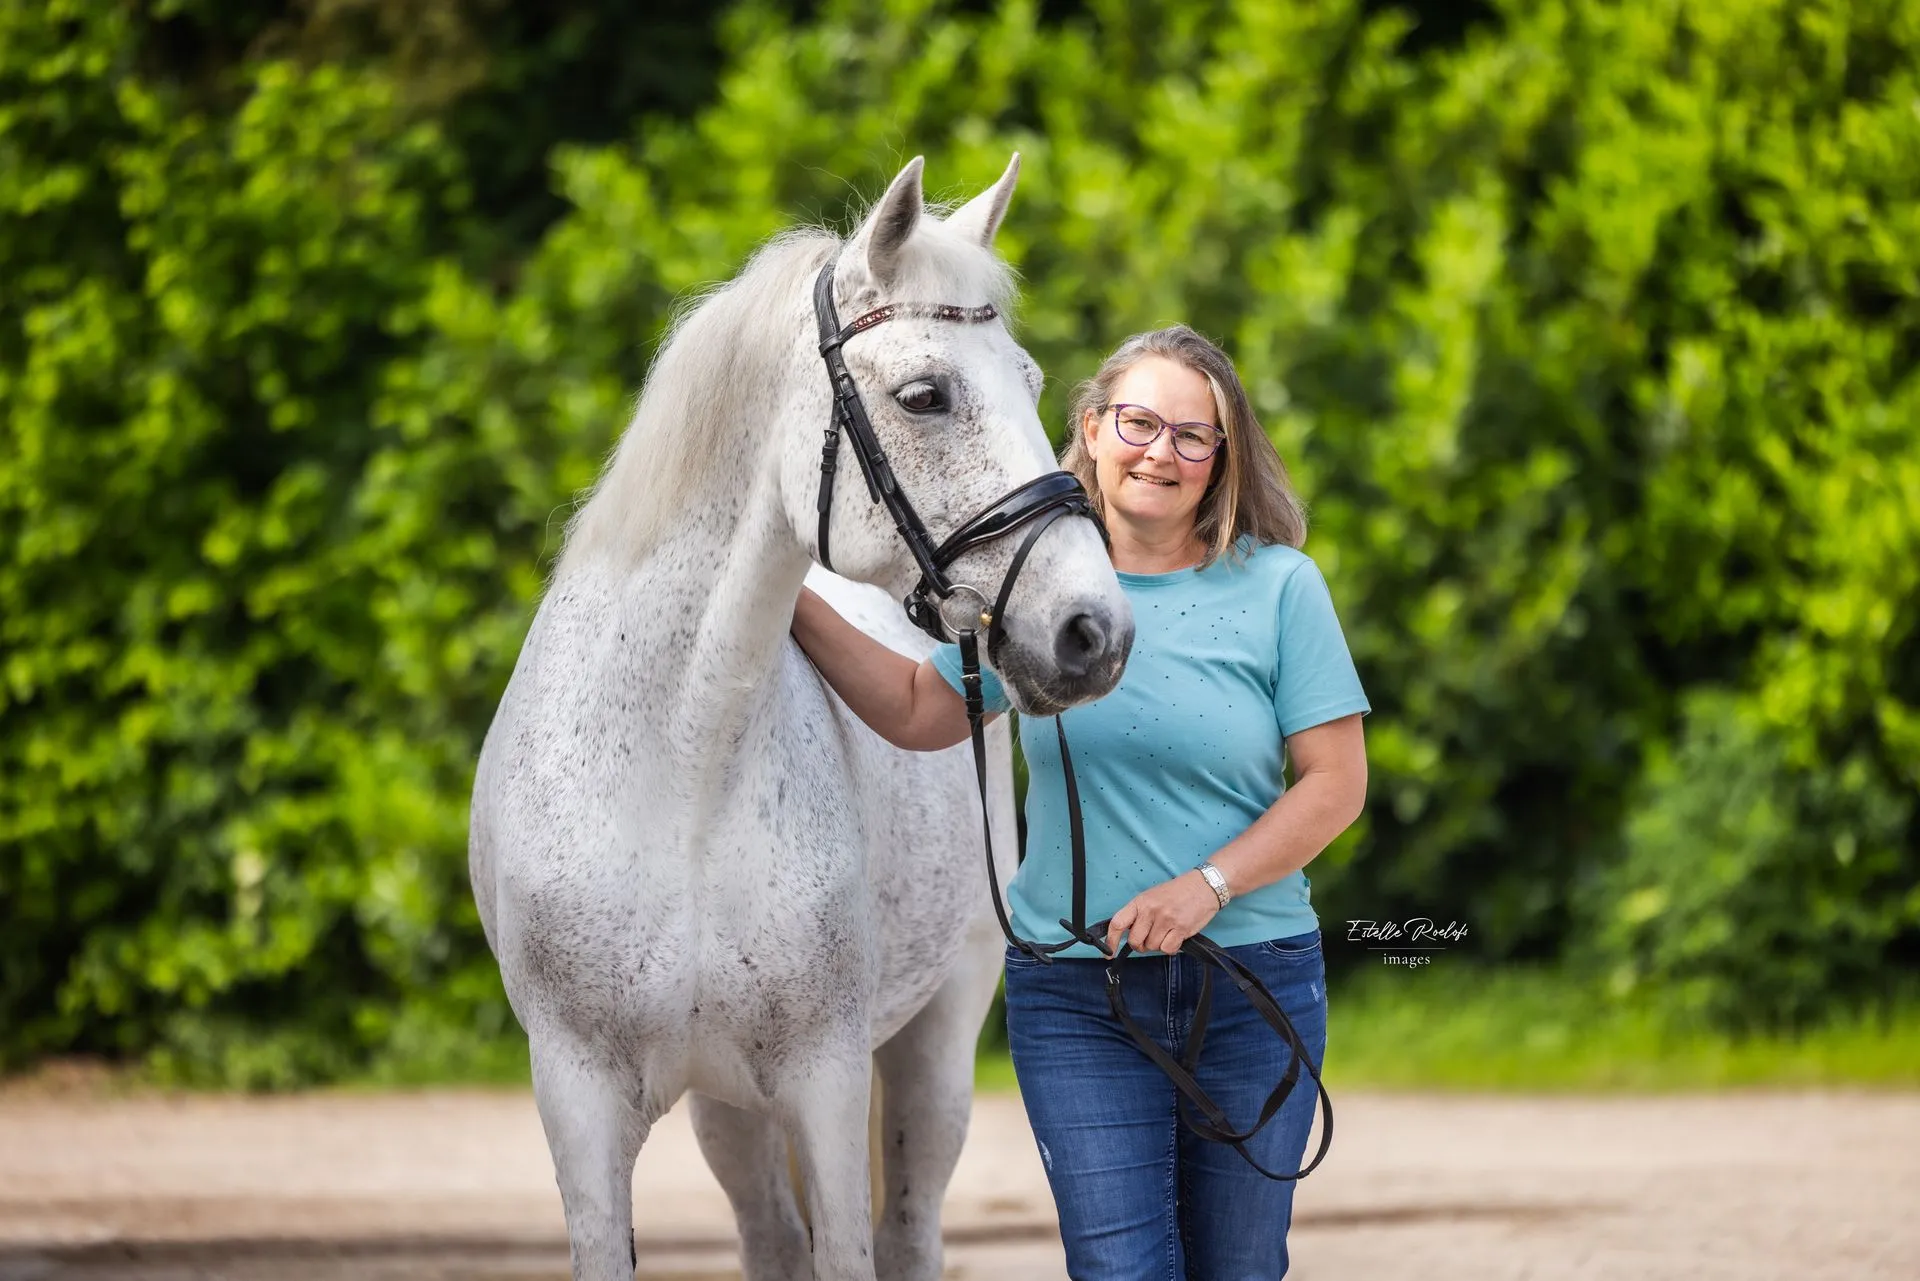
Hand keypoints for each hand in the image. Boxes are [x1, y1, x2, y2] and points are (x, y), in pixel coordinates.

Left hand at [1105, 869, 1221, 955]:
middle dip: (1140, 945)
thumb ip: (1139, 914)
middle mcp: (1151, 910)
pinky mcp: (1181, 929)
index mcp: (1140, 902)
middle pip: (1135, 941)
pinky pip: (1168, 949)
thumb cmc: (1177, 892)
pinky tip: (1175, 936)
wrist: (1204, 886)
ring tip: (1166, 932)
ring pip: (1152, 947)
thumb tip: (1128, 933)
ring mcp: (1166, 920)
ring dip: (1158, 944)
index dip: (1111, 940)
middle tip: (1149, 938)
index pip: (1118, 923)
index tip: (1109, 952)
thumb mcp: (1152, 896)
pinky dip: (1170, 947)